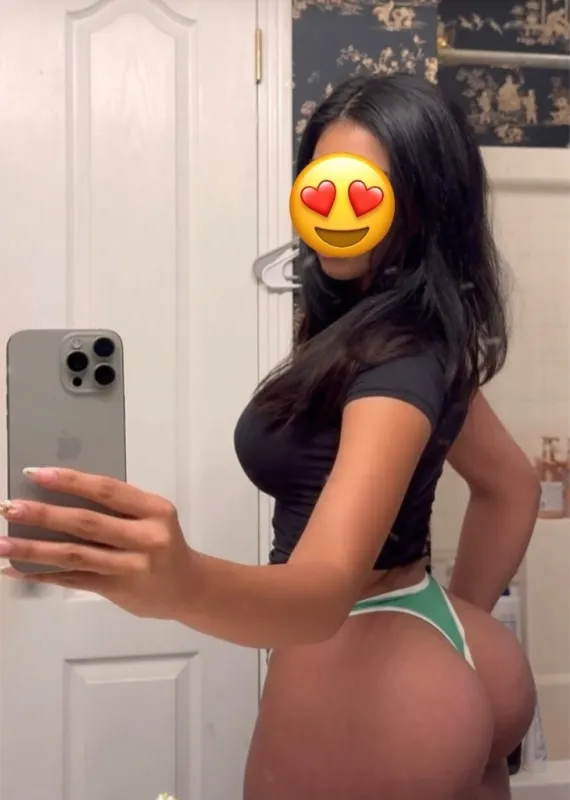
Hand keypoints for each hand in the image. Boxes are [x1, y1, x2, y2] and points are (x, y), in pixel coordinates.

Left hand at [0, 468, 193, 618]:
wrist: (188, 588)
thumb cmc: (163, 544)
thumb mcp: (153, 517)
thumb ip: (118, 508)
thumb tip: (58, 495)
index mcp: (154, 510)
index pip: (107, 490)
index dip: (70, 481)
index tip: (36, 474)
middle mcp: (146, 538)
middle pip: (86, 523)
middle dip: (43, 514)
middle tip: (8, 508)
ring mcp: (131, 567)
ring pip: (75, 555)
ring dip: (33, 549)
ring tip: (1, 543)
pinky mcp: (117, 590)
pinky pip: (73, 579)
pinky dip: (43, 574)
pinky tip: (17, 569)